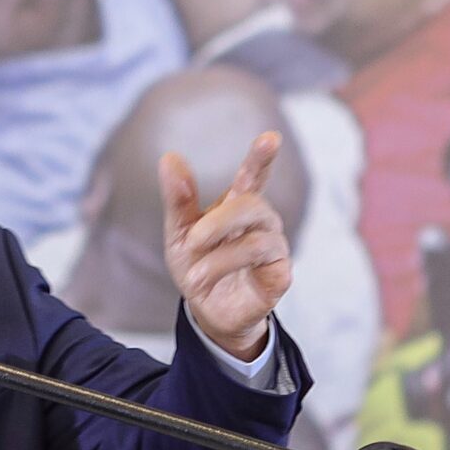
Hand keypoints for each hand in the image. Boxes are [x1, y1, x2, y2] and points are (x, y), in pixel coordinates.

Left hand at [160, 132, 290, 360]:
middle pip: (253, 203)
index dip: (261, 157)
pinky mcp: (280, 274)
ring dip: (218, 255)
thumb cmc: (198, 266)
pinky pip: (261, 262)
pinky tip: (206, 282)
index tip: (270, 138)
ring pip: (257, 237)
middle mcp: (261, 223)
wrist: (206, 312)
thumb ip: (179, 199)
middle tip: (193, 239)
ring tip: (192, 275)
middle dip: (220, 219)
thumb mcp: (179, 233)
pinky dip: (226, 269)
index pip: (253, 176)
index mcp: (236, 207)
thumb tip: (169, 157)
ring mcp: (274, 248)